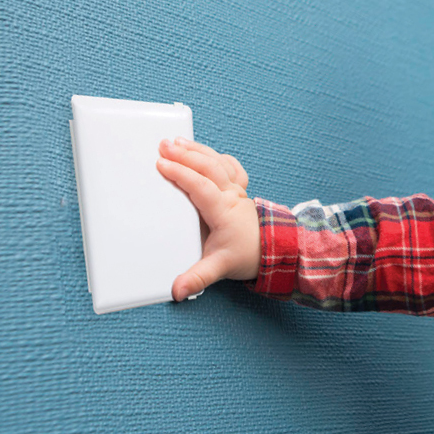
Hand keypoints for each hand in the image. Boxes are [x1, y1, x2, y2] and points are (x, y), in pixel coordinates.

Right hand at [155, 137, 260, 300]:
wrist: (272, 252)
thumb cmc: (246, 256)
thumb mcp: (219, 269)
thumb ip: (197, 278)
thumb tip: (177, 291)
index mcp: (224, 211)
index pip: (201, 186)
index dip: (181, 174)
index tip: (161, 165)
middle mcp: (232, 195)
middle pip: (209, 167)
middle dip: (185, 154)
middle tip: (162, 146)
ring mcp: (237, 190)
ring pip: (218, 162)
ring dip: (197, 150)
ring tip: (176, 142)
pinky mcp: (238, 189)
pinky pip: (228, 166)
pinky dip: (214, 155)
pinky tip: (202, 150)